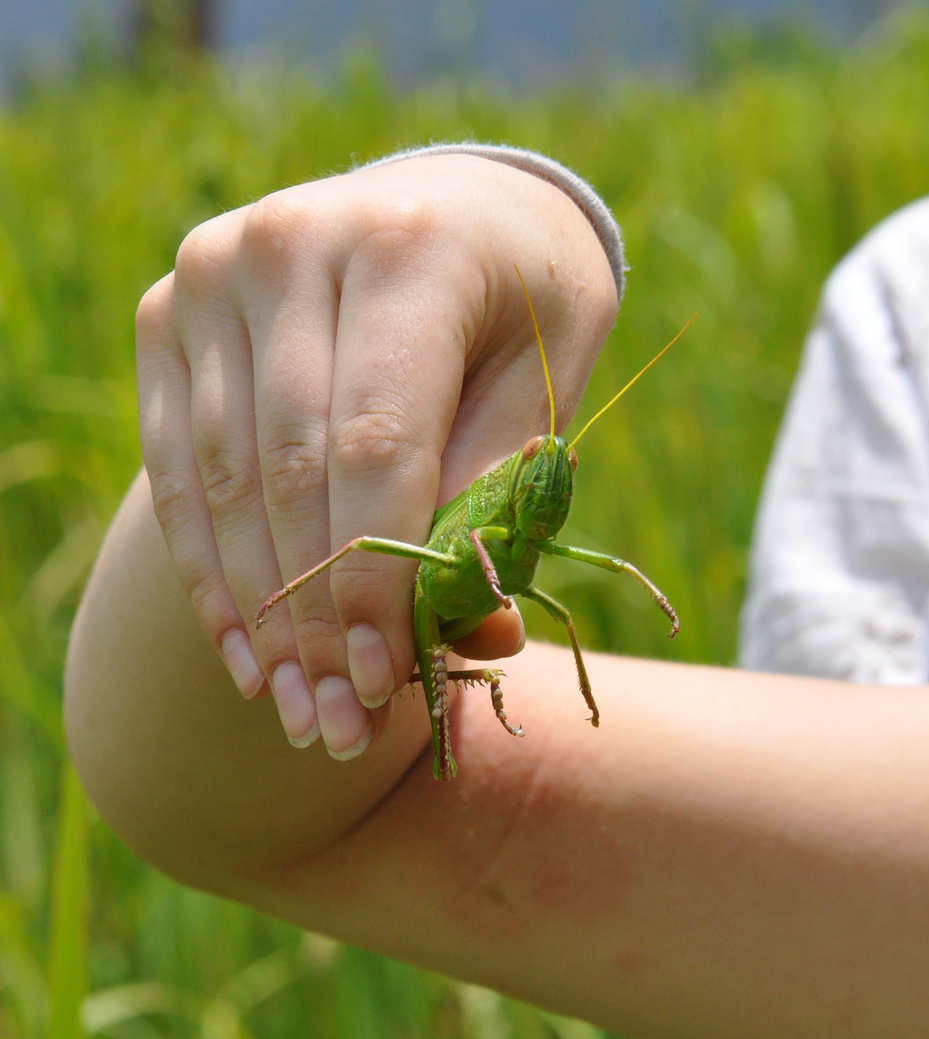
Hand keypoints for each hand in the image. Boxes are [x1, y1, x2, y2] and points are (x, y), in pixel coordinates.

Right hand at [135, 152, 616, 758]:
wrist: (455, 210)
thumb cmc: (523, 311)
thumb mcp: (547, 386)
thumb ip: (501, 497)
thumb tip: (475, 634)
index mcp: (411, 248)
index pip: (377, 444)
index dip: (375, 577)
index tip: (387, 681)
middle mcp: (292, 243)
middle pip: (291, 471)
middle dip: (317, 617)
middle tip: (338, 726)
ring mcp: (214, 271)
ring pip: (224, 478)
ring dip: (258, 612)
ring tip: (295, 712)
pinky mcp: (169, 311)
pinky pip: (179, 462)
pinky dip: (210, 566)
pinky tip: (244, 651)